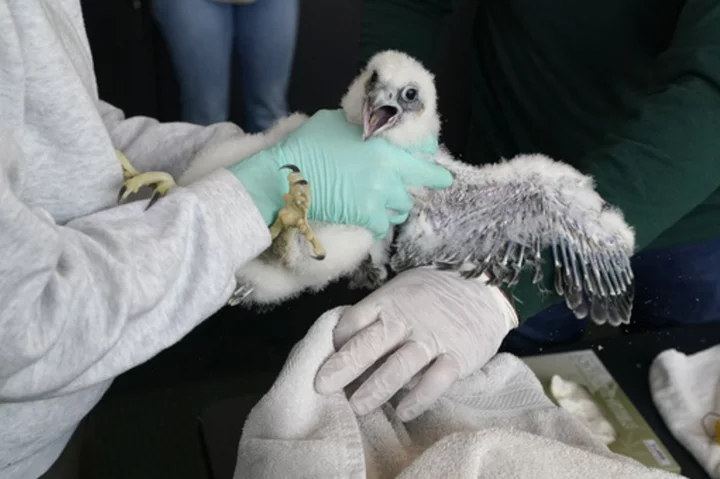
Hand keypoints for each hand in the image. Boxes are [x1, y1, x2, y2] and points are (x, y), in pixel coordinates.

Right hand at [227, 110, 451, 237]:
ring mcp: (379, 195)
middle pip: (423, 181)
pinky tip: (370, 221)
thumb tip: (364, 124)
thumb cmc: (305, 145)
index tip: (430, 160)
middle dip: (429, 182)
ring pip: (403, 206)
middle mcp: (388, 170)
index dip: (428, 154)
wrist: (285, 177)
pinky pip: (384, 226)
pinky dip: (378, 225)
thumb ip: (359, 125)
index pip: (423, 149)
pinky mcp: (366, 216)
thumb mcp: (335, 121)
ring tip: (385, 204)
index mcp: (384, 144)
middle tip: (436, 183)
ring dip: (396, 205)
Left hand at [314, 268, 517, 420]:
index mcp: (389, 301)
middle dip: (343, 366)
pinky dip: (418, 398)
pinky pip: (435, 381)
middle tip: (322, 387)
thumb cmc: (433, 294)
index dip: (337, 342)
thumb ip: (377, 314)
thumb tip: (345, 342)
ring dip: (375, 388)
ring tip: (357, 406)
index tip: (327, 360)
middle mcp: (406, 319)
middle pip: (369, 344)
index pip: (354, 321)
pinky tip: (403, 412)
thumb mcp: (401, 290)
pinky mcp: (457, 356)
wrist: (484, 289)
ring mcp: (432, 338)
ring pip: (399, 366)